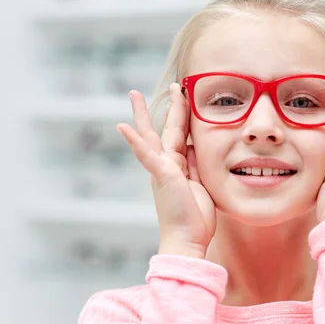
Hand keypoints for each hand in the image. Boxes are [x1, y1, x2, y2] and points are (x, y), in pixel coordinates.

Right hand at [117, 84, 215, 257]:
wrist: (188, 239)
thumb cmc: (195, 216)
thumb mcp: (201, 184)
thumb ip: (196, 165)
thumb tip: (195, 148)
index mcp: (178, 165)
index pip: (181, 134)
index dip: (185, 115)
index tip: (187, 98)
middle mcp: (167, 164)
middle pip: (167, 128)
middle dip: (171, 105)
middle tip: (171, 84)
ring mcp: (161, 169)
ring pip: (152, 135)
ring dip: (143, 114)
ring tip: (134, 94)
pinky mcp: (161, 175)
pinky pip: (145, 155)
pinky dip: (134, 141)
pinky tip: (122, 127)